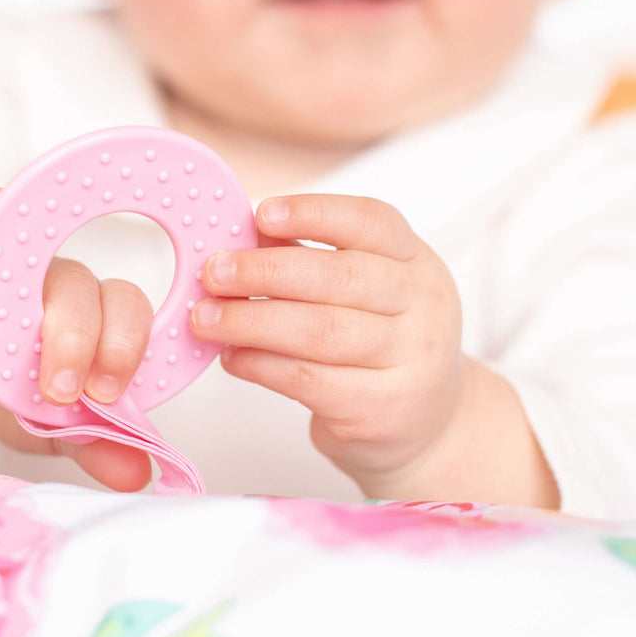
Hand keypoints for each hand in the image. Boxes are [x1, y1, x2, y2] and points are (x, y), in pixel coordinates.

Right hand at [0, 188, 156, 489]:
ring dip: (18, 264)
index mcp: (95, 319)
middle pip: (79, 287)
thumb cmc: (14, 397)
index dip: (124, 347)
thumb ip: (96, 444)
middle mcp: (54, 284)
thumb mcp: (53, 431)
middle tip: (58, 390)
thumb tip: (138, 474)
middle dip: (75, 337)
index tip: (109, 395)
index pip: (125, 313)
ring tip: (5, 296)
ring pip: (22, 247)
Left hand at [190, 194, 469, 496]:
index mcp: (415, 261)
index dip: (315, 213)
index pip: (372, 222)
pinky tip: (232, 357)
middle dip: (266, 271)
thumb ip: (311, 261)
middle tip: (214, 273)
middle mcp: (422, 304)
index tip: (261, 213)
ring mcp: (408, 359)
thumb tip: (241, 238)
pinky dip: (262, 366)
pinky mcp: (382, 408)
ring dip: (252, 322)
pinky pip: (310, 380)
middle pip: (339, 277)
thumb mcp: (366, 293)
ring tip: (205, 319)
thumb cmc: (381, 346)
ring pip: (321, 331)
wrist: (430, 423)